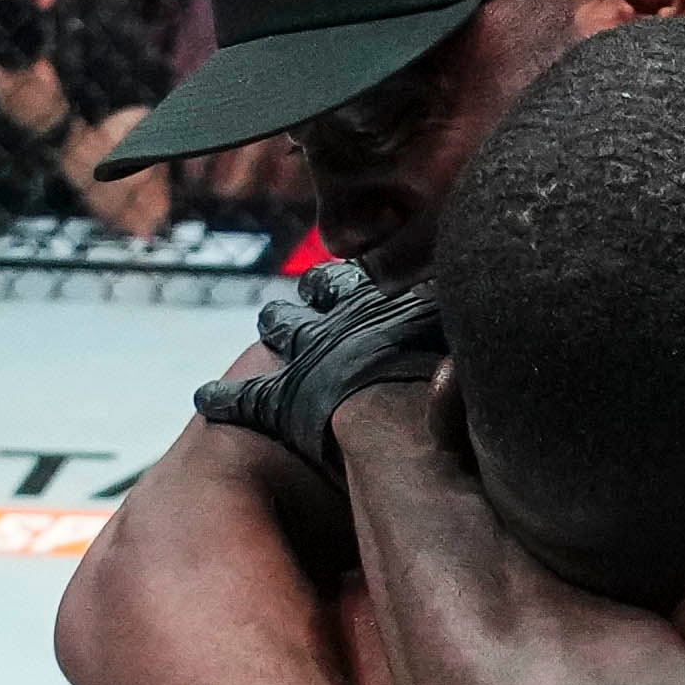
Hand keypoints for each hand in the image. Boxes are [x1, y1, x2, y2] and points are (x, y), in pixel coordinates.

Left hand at [184, 254, 445, 455]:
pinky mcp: (276, 398)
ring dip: (274, 324)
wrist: (393, 407)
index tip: (345, 278)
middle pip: (318, 292)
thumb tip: (479, 343)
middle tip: (309, 292)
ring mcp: (303, 352)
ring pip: (279, 326)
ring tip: (267, 322)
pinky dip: (222, 397)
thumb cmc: (436, 376)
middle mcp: (333, 315)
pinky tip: (204, 399)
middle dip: (312, 293)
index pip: (359, 277)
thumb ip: (463, 336)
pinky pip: (240, 396)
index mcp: (375, 298)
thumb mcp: (460, 343)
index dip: (350, 280)